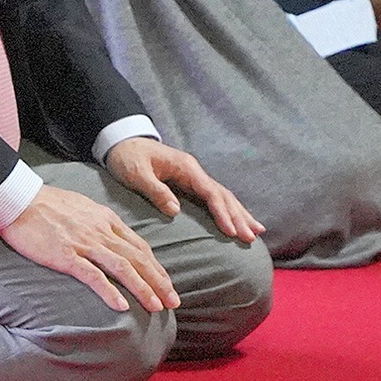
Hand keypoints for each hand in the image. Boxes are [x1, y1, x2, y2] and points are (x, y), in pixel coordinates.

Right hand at [0, 184, 178, 313]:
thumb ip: (100, 223)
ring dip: (142, 288)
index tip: (167, 284)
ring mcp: (84, 243)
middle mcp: (101, 231)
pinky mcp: (65, 255)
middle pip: (138, 258)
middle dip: (159, 281)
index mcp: (106, 220)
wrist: (20, 199)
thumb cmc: (48, 204)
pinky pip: (92, 275)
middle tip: (174, 301)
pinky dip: (109, 291)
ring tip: (156, 306)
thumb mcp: (83, 208)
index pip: (139, 246)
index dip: (156, 267)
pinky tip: (122, 306)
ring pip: (122, 267)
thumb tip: (113, 237)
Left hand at [105, 137, 264, 243]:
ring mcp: (195, 177)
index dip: (222, 213)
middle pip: (223, 195)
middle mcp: (195, 171)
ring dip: (240, 214)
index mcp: (186, 168)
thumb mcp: (137, 174)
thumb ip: (156, 191)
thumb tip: (175, 210)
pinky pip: (215, 198)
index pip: (210, 192)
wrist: (123, 142)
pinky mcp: (191, 183)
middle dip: (238, 216)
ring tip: (257, 232)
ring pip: (223, 196)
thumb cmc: (128, 158)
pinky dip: (229, 210)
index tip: (231, 232)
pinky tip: (239, 221)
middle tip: (251, 238)